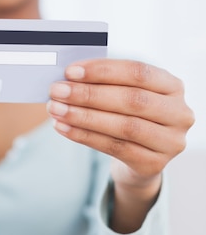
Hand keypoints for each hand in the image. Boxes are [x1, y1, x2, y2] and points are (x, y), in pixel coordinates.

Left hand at [47, 59, 194, 227]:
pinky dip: (85, 136)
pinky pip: (115, 148)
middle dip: (89, 94)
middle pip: (132, 100)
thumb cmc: (128, 115)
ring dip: (84, 117)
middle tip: (57, 90)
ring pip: (124, 126)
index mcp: (173, 86)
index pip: (139, 72)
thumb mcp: (124, 94)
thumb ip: (104, 82)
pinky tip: (64, 128)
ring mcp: (170, 141)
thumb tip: (68, 76)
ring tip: (56, 110)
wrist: (140, 157)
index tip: (70, 71)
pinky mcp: (154, 164)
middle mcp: (179, 113)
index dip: (103, 70)